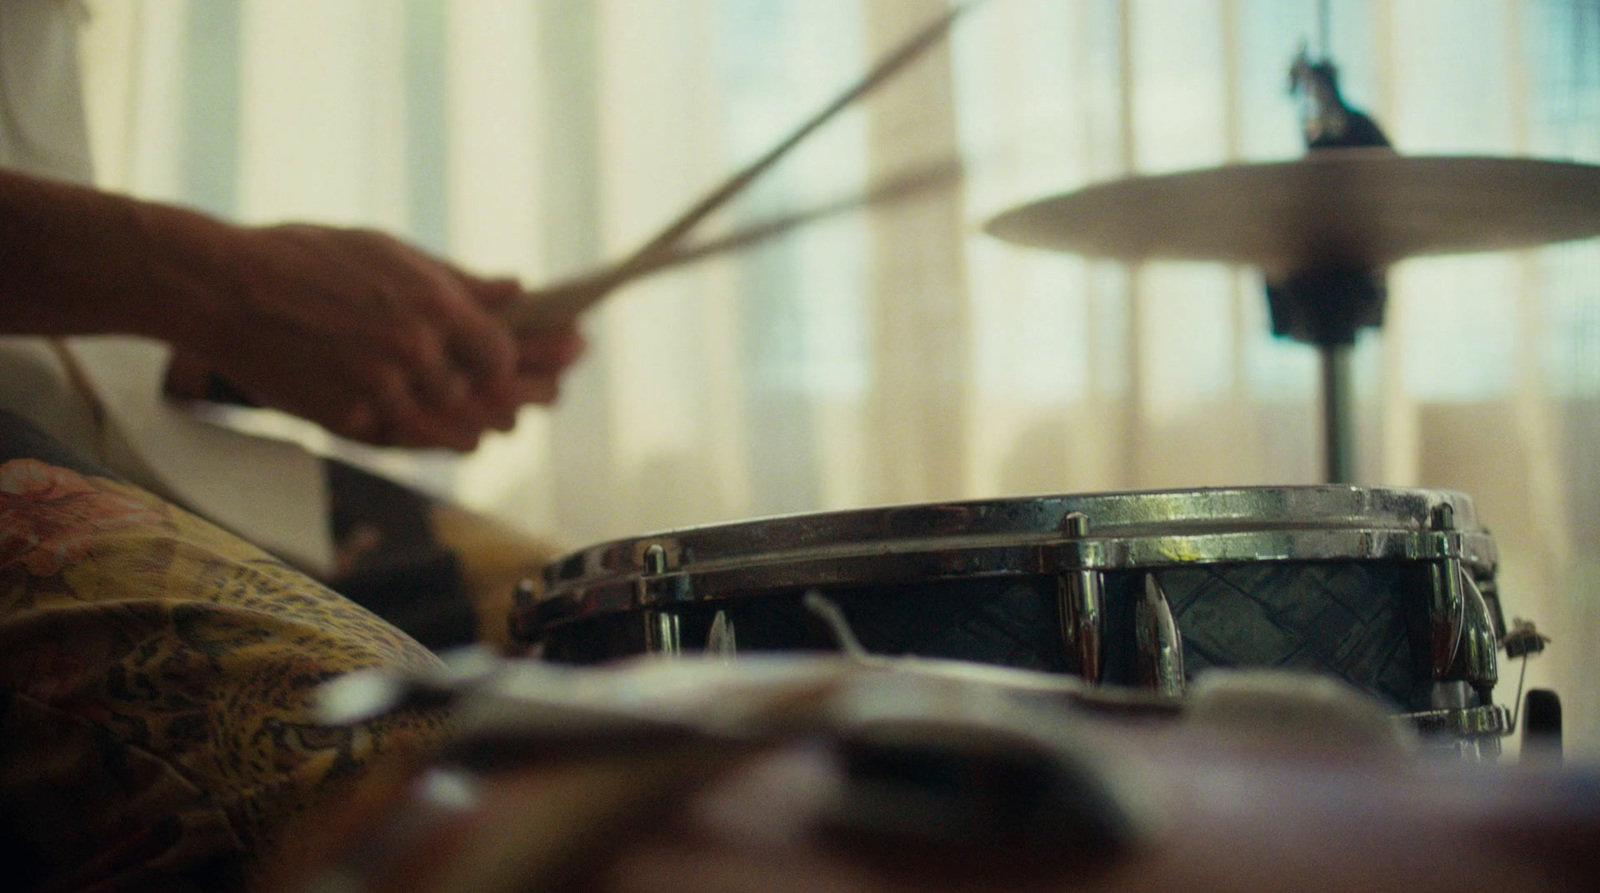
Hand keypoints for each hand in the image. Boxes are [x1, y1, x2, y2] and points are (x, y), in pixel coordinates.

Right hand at [165, 224, 584, 449]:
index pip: (506, 352)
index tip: (557, 360)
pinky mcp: (348, 422)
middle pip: (493, 399)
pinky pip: (408, 442)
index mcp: (432, 305)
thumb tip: (519, 289)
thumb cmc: (305, 258)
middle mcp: (415, 354)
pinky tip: (447, 433)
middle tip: (543, 397)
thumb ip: (457, 280)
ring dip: (482, 428)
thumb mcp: (387, 251)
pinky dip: (433, 439)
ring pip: (456, 431)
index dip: (535, 362)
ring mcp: (381, 393)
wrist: (220, 289)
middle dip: (524, 401)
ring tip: (498, 422)